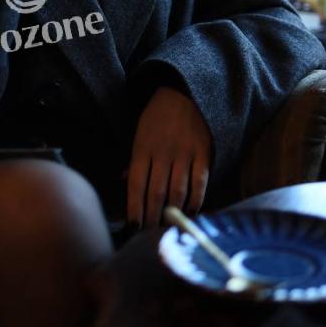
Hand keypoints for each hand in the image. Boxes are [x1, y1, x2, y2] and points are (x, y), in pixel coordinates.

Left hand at [127, 87, 210, 227]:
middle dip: (152, 216)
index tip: (133, 225)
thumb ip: (134, 160)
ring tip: (167, 228)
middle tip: (150, 234)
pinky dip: (196, 199)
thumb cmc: (157, 118)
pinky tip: (191, 211)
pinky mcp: (203, 153)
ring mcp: (184, 153)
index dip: (134, 206)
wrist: (184, 92)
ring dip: (172, 212)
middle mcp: (162, 153)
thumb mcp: (139, 134)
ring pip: (177, 190)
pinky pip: (199, 182)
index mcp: (142, 149)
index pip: (135, 184)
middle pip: (155, 192)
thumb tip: (122, 181)